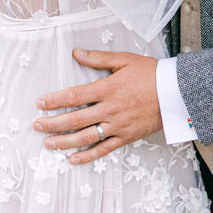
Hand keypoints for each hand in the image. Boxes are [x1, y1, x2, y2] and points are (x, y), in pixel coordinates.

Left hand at [33, 50, 161, 163]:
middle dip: (53, 123)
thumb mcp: (125, 60)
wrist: (175, 92)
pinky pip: (104, 149)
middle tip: (37, 125)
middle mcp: (110, 109)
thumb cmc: (150, 73)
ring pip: (86, 137)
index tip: (40, 104)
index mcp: (108, 88)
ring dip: (65, 141)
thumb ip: (98, 58)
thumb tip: (76, 53)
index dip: (54, 101)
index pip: (74, 96)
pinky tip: (73, 159)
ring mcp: (118, 126)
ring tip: (48, 143)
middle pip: (76, 119)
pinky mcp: (126, 137)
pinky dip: (88, 156)